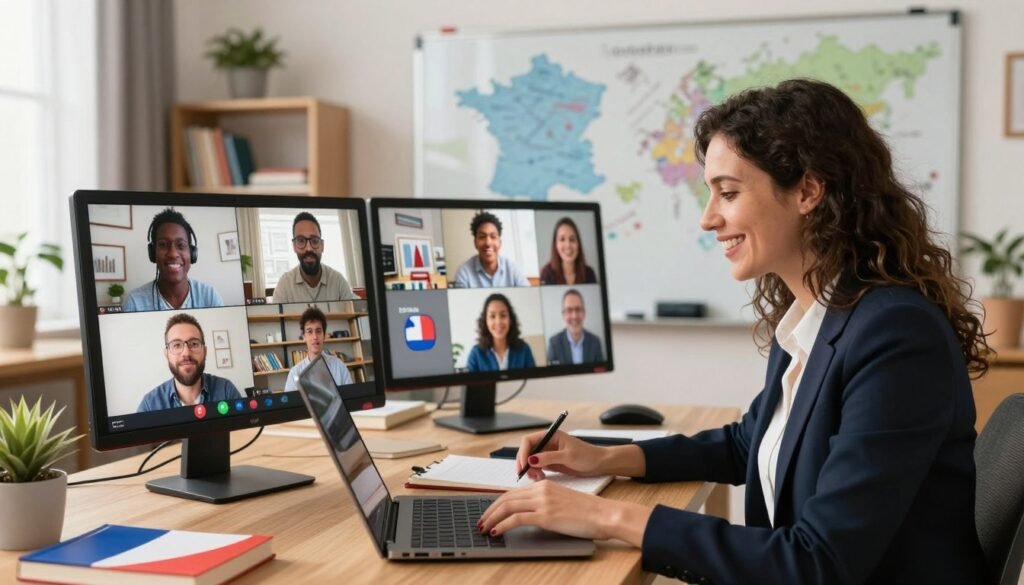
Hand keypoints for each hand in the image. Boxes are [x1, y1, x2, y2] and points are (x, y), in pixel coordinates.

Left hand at [478, 481, 653, 544]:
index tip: (490, 512)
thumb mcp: (564, 503)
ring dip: (492, 518)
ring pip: (507, 507)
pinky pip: (516, 518)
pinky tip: (496, 532)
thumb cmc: (590, 512)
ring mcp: (543, 502)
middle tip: (481, 521)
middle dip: (490, 510)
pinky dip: (502, 525)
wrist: (605, 514)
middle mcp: (541, 490)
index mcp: (545, 486)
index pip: (514, 492)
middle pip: (506, 498)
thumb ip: (547, 505)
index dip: (498, 503)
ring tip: (484, 528)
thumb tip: (532, 516)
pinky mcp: (546, 515)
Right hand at [516, 430, 605, 480]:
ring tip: (538, 477)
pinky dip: (536, 473)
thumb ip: (549, 457)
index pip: (528, 441)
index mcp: (551, 435)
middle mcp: (547, 443)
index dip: (523, 452)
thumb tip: (531, 460)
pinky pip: (537, 467)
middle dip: (524, 463)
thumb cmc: (587, 455)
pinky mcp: (550, 462)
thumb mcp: (567, 456)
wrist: (599, 464)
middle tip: (527, 475)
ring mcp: (548, 453)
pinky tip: (541, 478)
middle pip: (527, 451)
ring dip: (530, 469)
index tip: (523, 466)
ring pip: (530, 460)